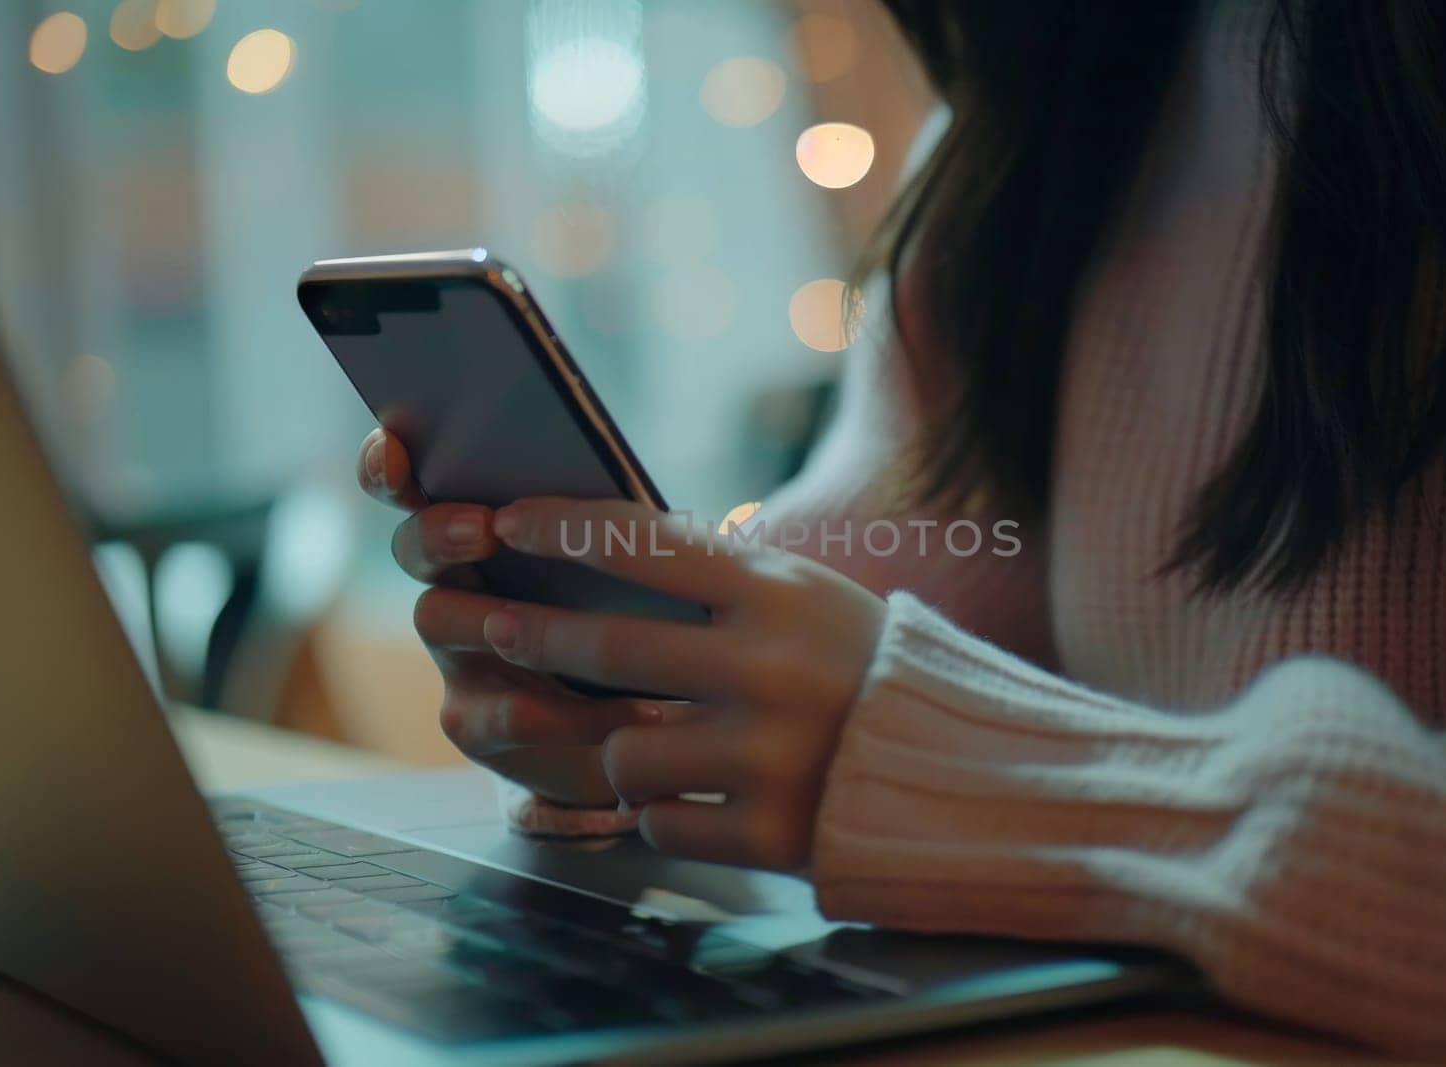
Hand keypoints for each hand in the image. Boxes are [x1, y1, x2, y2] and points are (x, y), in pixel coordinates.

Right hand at [355, 429, 649, 805]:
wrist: (651, 718)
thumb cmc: (639, 614)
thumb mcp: (633, 558)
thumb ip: (606, 521)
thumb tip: (615, 481)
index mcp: (485, 527)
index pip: (415, 483)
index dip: (387, 464)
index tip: (396, 451)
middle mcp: (457, 584)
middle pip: (414, 546)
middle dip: (438, 532)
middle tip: (482, 530)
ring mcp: (458, 654)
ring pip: (436, 620)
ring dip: (493, 617)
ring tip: (544, 623)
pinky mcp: (477, 720)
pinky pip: (499, 714)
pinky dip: (568, 712)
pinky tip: (631, 708)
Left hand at [480, 496, 887, 869]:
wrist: (956, 768)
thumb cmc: (859, 666)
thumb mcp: (804, 596)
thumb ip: (716, 578)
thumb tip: (597, 548)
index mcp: (776, 595)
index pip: (643, 543)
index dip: (560, 528)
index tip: (506, 521)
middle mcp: (767, 668)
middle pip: (606, 647)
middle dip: (530, 633)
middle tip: (489, 624)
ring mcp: (766, 755)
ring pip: (622, 750)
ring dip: (619, 747)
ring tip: (655, 743)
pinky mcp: (767, 832)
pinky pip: (659, 821)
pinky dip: (666, 810)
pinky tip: (703, 797)